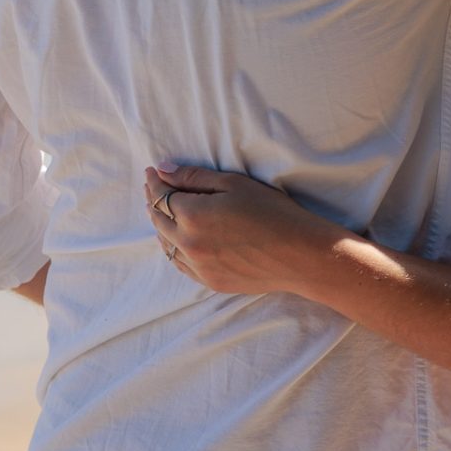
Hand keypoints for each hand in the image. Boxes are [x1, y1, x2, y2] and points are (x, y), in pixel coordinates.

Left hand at [144, 165, 330, 294]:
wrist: (299, 253)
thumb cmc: (271, 211)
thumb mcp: (233, 184)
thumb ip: (193, 177)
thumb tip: (163, 170)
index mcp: (192, 216)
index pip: (161, 196)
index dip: (154, 181)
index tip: (151, 171)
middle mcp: (189, 244)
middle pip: (158, 220)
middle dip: (153, 200)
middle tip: (153, 186)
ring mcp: (199, 267)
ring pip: (166, 244)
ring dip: (160, 225)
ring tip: (161, 210)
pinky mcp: (210, 281)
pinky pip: (180, 264)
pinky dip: (173, 247)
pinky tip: (176, 239)